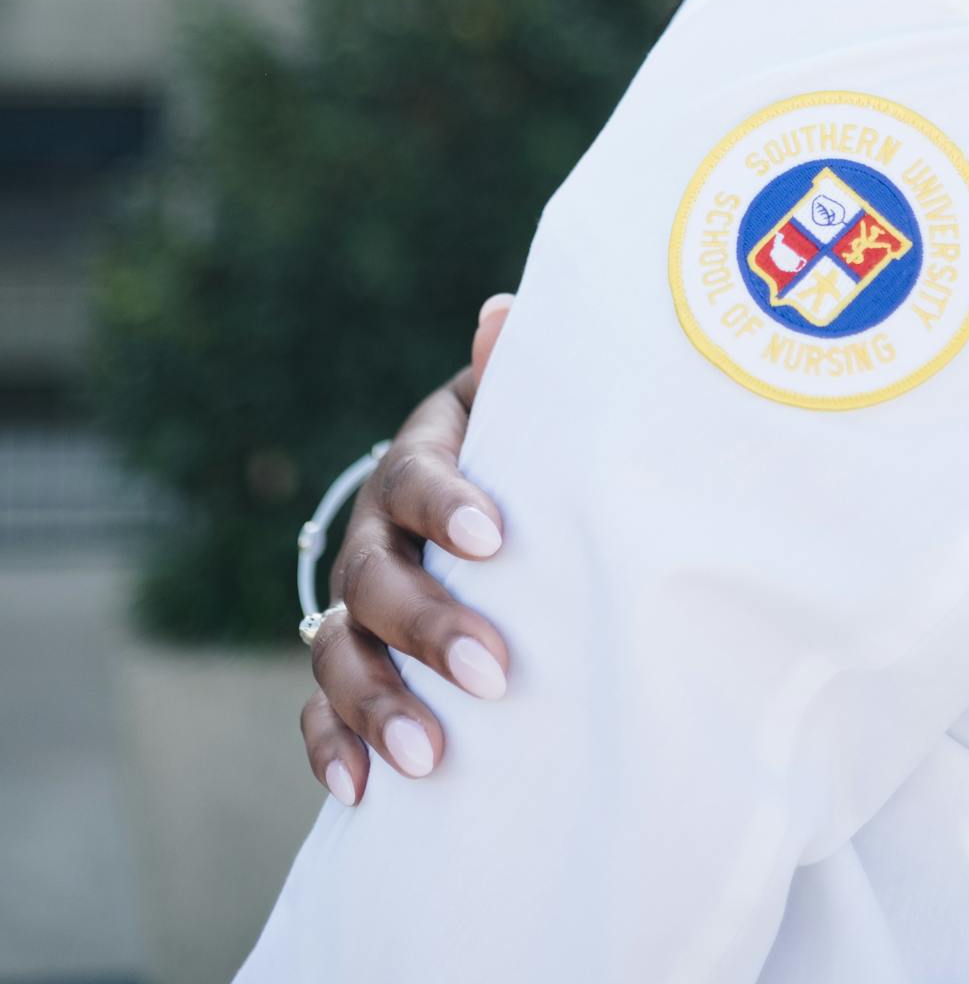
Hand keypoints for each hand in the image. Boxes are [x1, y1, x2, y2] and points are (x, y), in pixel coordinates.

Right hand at [300, 292, 514, 804]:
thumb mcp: (515, 406)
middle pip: (373, 580)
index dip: (450, 505)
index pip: (420, 479)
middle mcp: (370, 534)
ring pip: (337, 650)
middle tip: (491, 672)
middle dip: (426, 626)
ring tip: (428, 756)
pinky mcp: (343, 660)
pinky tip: (360, 792)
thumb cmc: (512, 449)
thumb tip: (505, 312)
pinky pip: (318, 708)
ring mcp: (348, 603)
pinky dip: (331, 748)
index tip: (496, 539)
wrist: (464, 497)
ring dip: (377, 702)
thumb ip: (514, 368)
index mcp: (418, 464)